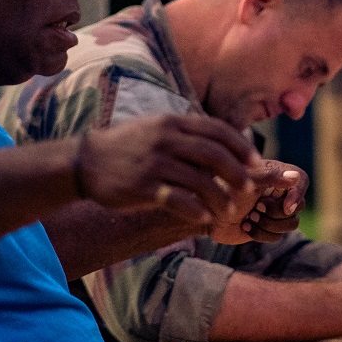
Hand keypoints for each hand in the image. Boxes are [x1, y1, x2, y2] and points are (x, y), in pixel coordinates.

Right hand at [74, 115, 256, 225]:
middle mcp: (166, 139)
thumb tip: (225, 144)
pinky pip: (177, 199)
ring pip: (200, 180)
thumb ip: (188, 134)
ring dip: (220, 198)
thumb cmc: (128, 147)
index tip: (257, 163)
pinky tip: (204, 218)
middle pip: (214, 154)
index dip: (242, 147)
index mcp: (173, 123)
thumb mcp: (157, 129)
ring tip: (229, 211)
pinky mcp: (142, 187)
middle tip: (249, 189)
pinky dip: (195, 209)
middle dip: (238, 173)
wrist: (85, 161)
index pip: (218, 131)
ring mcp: (154, 163)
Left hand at [208, 161, 307, 245]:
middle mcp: (278, 192)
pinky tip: (245, 226)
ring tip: (250, 216)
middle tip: (256, 207)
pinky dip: (260, 233)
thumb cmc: (222, 190)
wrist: (205, 214)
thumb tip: (295, 177)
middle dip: (275, 211)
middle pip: (299, 206)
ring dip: (268, 223)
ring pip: (291, 224)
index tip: (287, 206)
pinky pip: (277, 237)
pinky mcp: (268, 229)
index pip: (301, 179)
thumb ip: (270, 177)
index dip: (297, 194)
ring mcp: (274, 212)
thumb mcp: (246, 180)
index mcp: (275, 174)